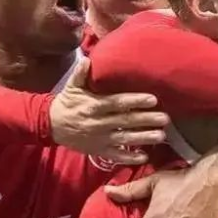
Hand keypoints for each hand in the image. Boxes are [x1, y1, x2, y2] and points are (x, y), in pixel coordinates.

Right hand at [50, 59, 168, 164]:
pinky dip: (129, 158)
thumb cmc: (67, 103)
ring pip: (124, 139)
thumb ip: (80, 74)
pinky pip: (115, 155)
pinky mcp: (98, 150)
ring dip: (144, 138)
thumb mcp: (71, 87)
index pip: (118, 103)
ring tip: (161, 135)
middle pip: (126, 121)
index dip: (135, 101)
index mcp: (94, 106)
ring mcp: (99, 139)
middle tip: (166, 118)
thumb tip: (88, 59)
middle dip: (147, 120)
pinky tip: (144, 157)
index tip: (153, 99)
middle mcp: (98, 123)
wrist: (51, 126)